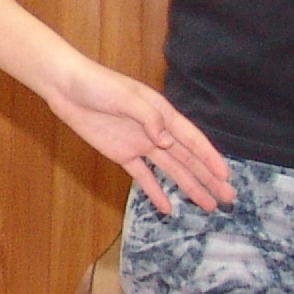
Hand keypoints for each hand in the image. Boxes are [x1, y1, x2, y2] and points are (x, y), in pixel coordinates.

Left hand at [30, 55, 237, 215]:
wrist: (66, 87)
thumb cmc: (97, 85)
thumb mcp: (125, 97)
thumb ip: (148, 118)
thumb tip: (167, 142)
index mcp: (162, 113)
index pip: (192, 139)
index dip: (210, 158)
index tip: (226, 176)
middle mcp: (156, 130)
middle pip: (187, 158)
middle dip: (208, 178)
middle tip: (227, 198)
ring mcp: (140, 143)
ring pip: (171, 170)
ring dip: (189, 187)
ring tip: (207, 205)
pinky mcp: (121, 154)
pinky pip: (143, 176)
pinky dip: (155, 191)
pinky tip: (167, 208)